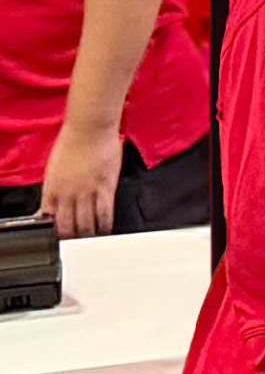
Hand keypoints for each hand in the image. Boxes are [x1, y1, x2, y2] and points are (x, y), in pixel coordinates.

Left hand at [43, 117, 119, 237]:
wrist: (90, 129)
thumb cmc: (73, 141)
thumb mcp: (55, 166)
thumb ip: (56, 185)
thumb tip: (56, 198)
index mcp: (52, 187)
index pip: (49, 217)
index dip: (53, 229)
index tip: (58, 235)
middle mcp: (68, 193)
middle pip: (68, 224)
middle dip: (71, 237)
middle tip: (75, 244)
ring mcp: (87, 191)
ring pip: (87, 222)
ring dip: (88, 234)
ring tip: (92, 240)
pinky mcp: (105, 187)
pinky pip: (105, 212)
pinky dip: (105, 224)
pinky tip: (107, 229)